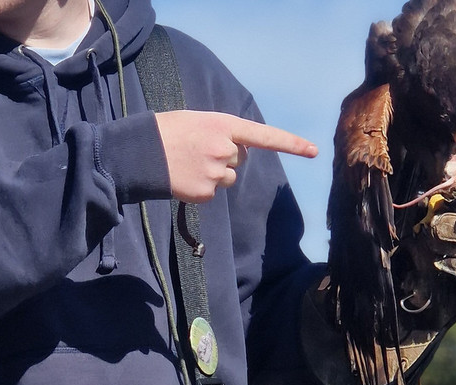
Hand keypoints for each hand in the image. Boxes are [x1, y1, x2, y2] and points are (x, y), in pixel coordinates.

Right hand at [155, 111, 317, 202]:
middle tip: (198, 150)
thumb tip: (238, 154)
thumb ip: (223, 133)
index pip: (266, 136)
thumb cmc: (168, 132)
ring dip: (214, 174)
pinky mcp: (207, 192)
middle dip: (225, 157)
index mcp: (225, 125)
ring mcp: (217, 172)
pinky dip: (201, 188)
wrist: (141, 152)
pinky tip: (184, 177)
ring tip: (188, 164)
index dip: (291, 144)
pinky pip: (213, 192)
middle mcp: (226, 149)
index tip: (314, 151)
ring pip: (228, 178)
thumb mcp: (199, 121)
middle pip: (241, 160)